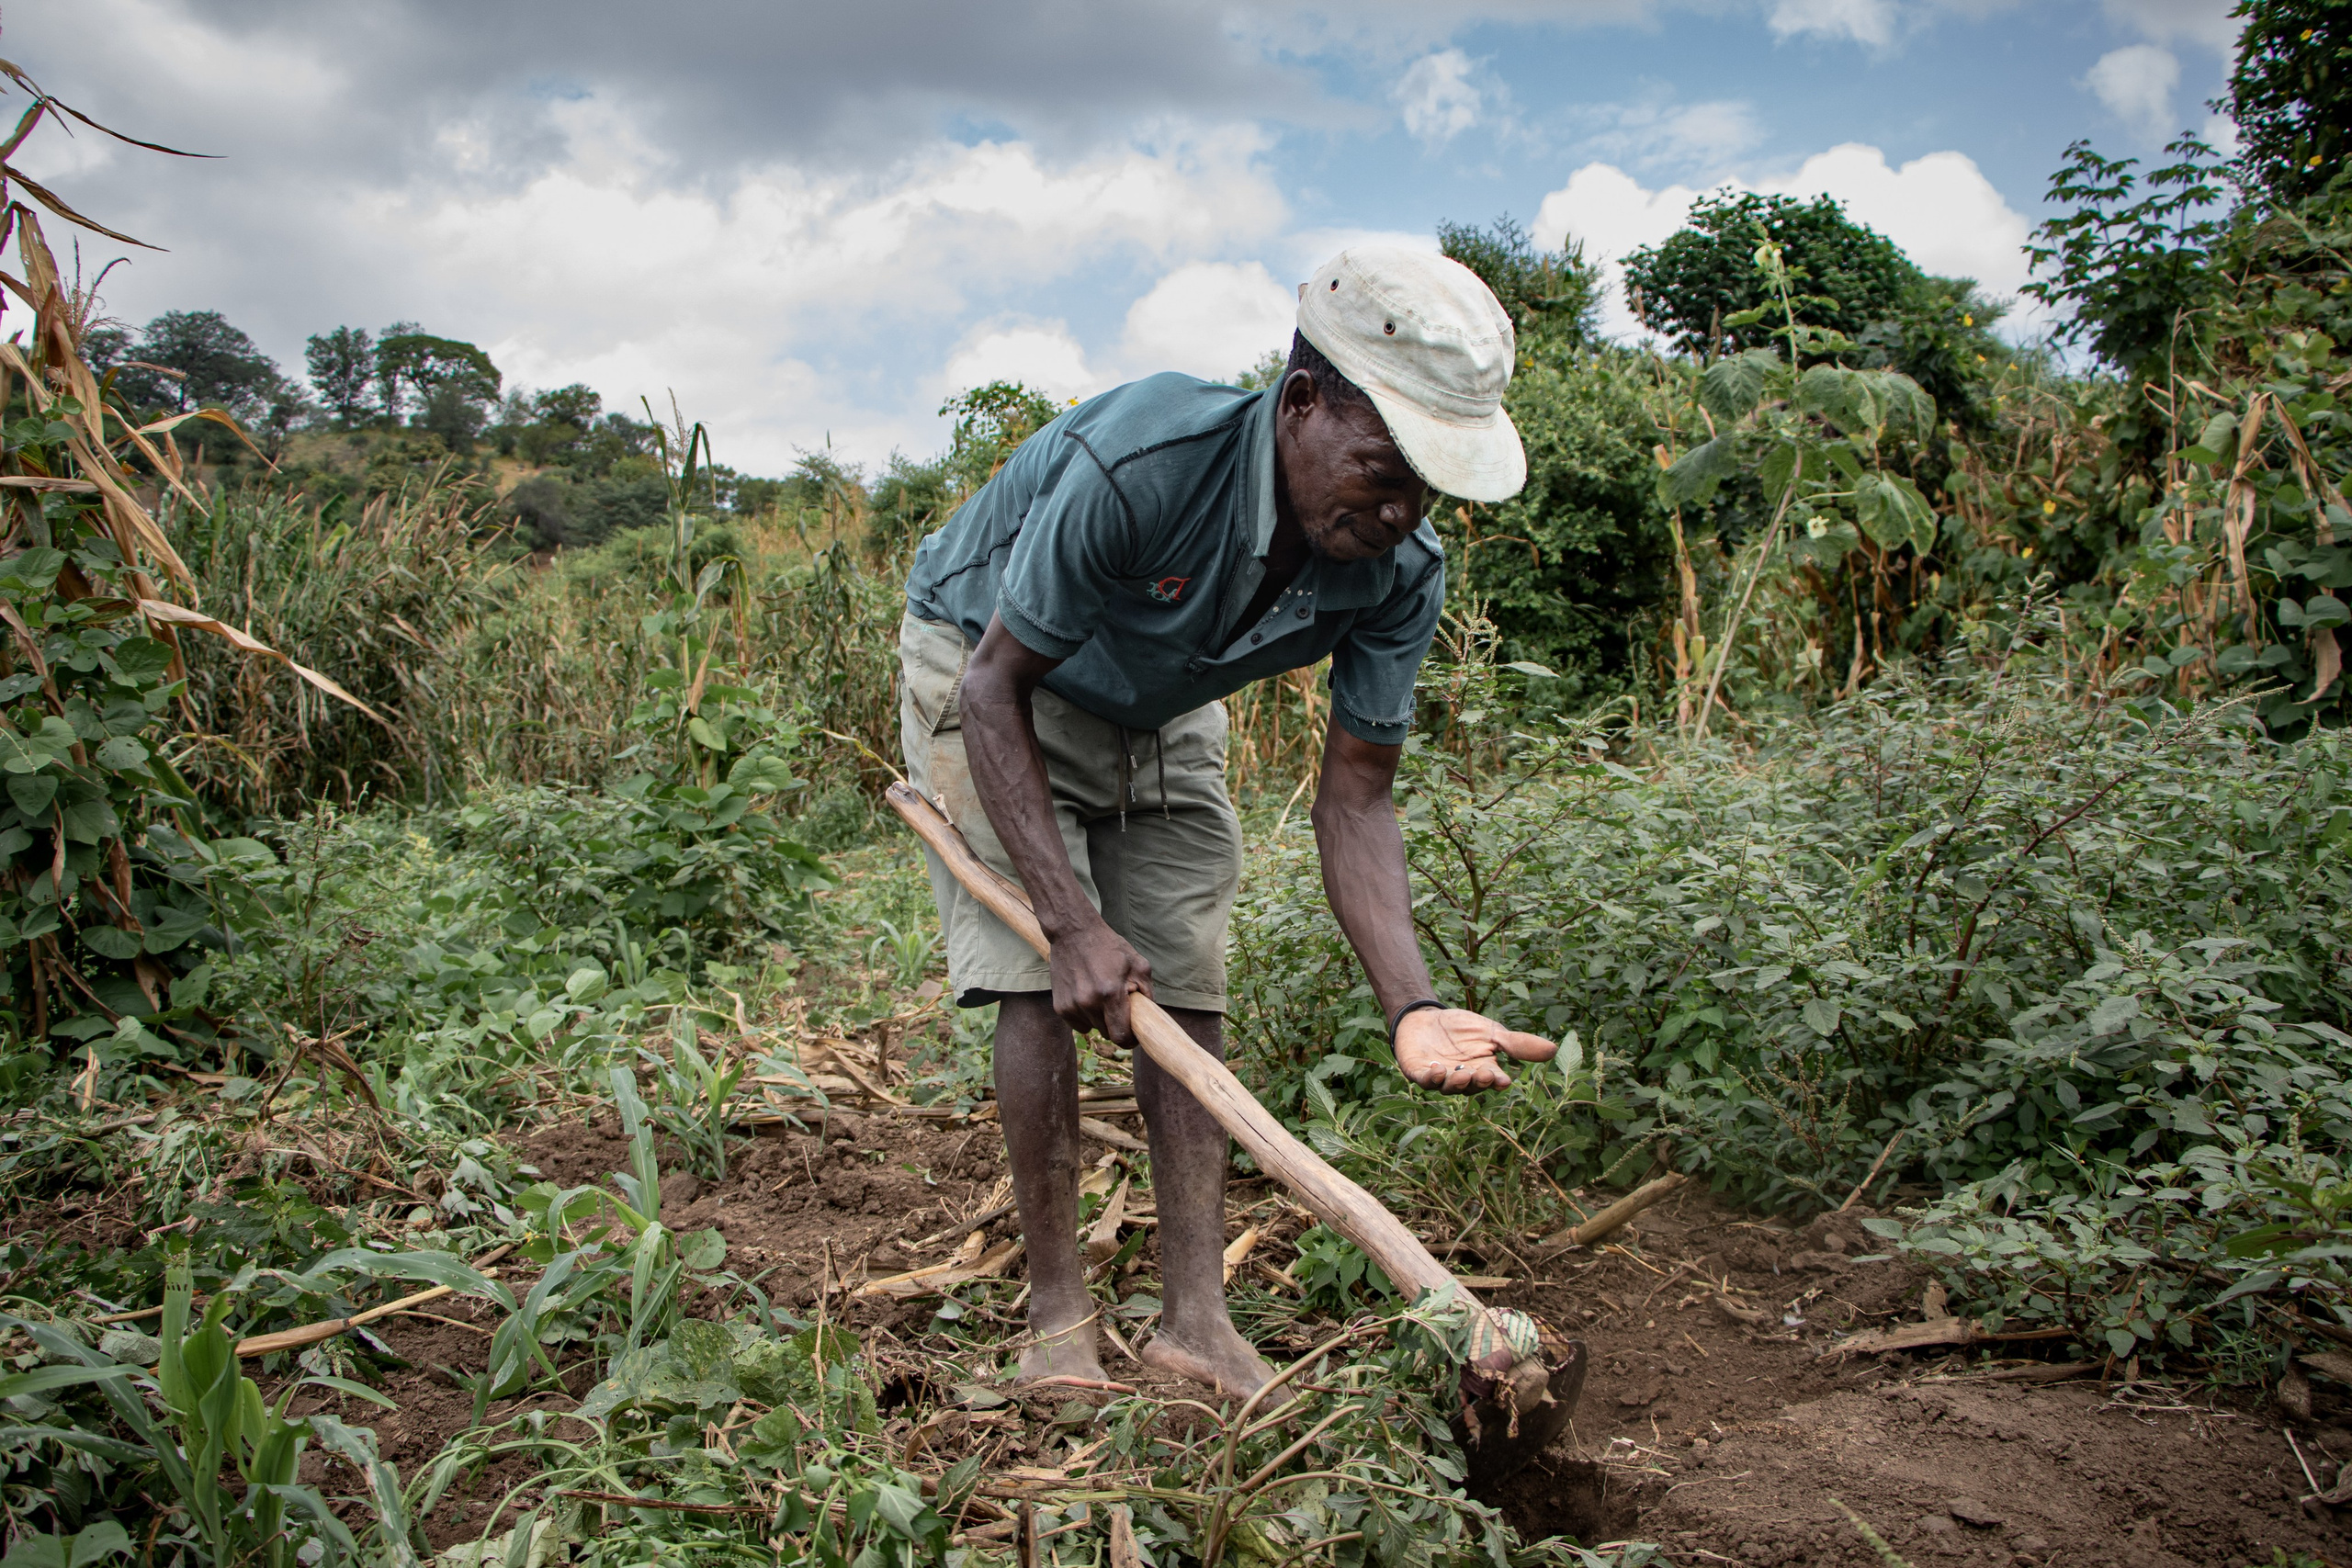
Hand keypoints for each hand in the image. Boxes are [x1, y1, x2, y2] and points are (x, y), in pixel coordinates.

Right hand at [1047, 915, 1152, 1045]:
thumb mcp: (1139, 964)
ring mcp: (1072, 1006)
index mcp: (1110, 993)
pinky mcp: (1060, 1007)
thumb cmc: (1109, 947)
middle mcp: (1088, 1002)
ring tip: (1101, 995)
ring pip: (1093, 1029)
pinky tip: (1087, 996)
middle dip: (1116, 1025)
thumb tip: (1149, 1016)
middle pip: (1108, 1033)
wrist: (1073, 933)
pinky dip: (1085, 1016)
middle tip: (1119, 1007)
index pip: (1121, 1036)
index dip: (1130, 1040)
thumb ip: (1147, 992)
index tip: (1134, 1035)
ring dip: (1100, 1019)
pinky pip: (1078, 1024)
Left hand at [1394, 1008, 1555, 1093]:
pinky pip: (1424, 1080)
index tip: (1503, 1079)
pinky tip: (1438, 1069)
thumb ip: (1517, 1043)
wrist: (1426, 1018)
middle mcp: (1462, 1078)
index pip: (1492, 1080)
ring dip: (1456, 1082)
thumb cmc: (1461, 1028)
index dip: (1497, 1081)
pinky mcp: (1418, 1072)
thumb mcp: (1492, 1032)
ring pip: (1449, 1087)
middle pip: (1471, 1086)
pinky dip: (1431, 1078)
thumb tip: (1553, 1049)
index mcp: (1482, 1070)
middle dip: (1478, 1082)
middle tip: (1484, 1074)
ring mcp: (1440, 1078)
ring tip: (1462, 1074)